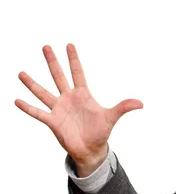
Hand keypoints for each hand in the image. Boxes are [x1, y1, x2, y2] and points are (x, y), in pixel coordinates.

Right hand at [15, 44, 142, 169]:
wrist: (91, 149)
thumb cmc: (101, 132)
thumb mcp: (112, 117)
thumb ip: (123, 108)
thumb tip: (141, 103)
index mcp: (83, 95)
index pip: (78, 73)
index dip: (74, 59)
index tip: (69, 44)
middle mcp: (69, 98)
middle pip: (59, 76)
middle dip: (53, 62)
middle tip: (46, 46)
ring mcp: (59, 109)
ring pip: (43, 93)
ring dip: (33, 83)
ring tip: (21, 73)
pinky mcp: (52, 121)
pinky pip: (37, 113)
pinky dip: (28, 107)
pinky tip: (17, 100)